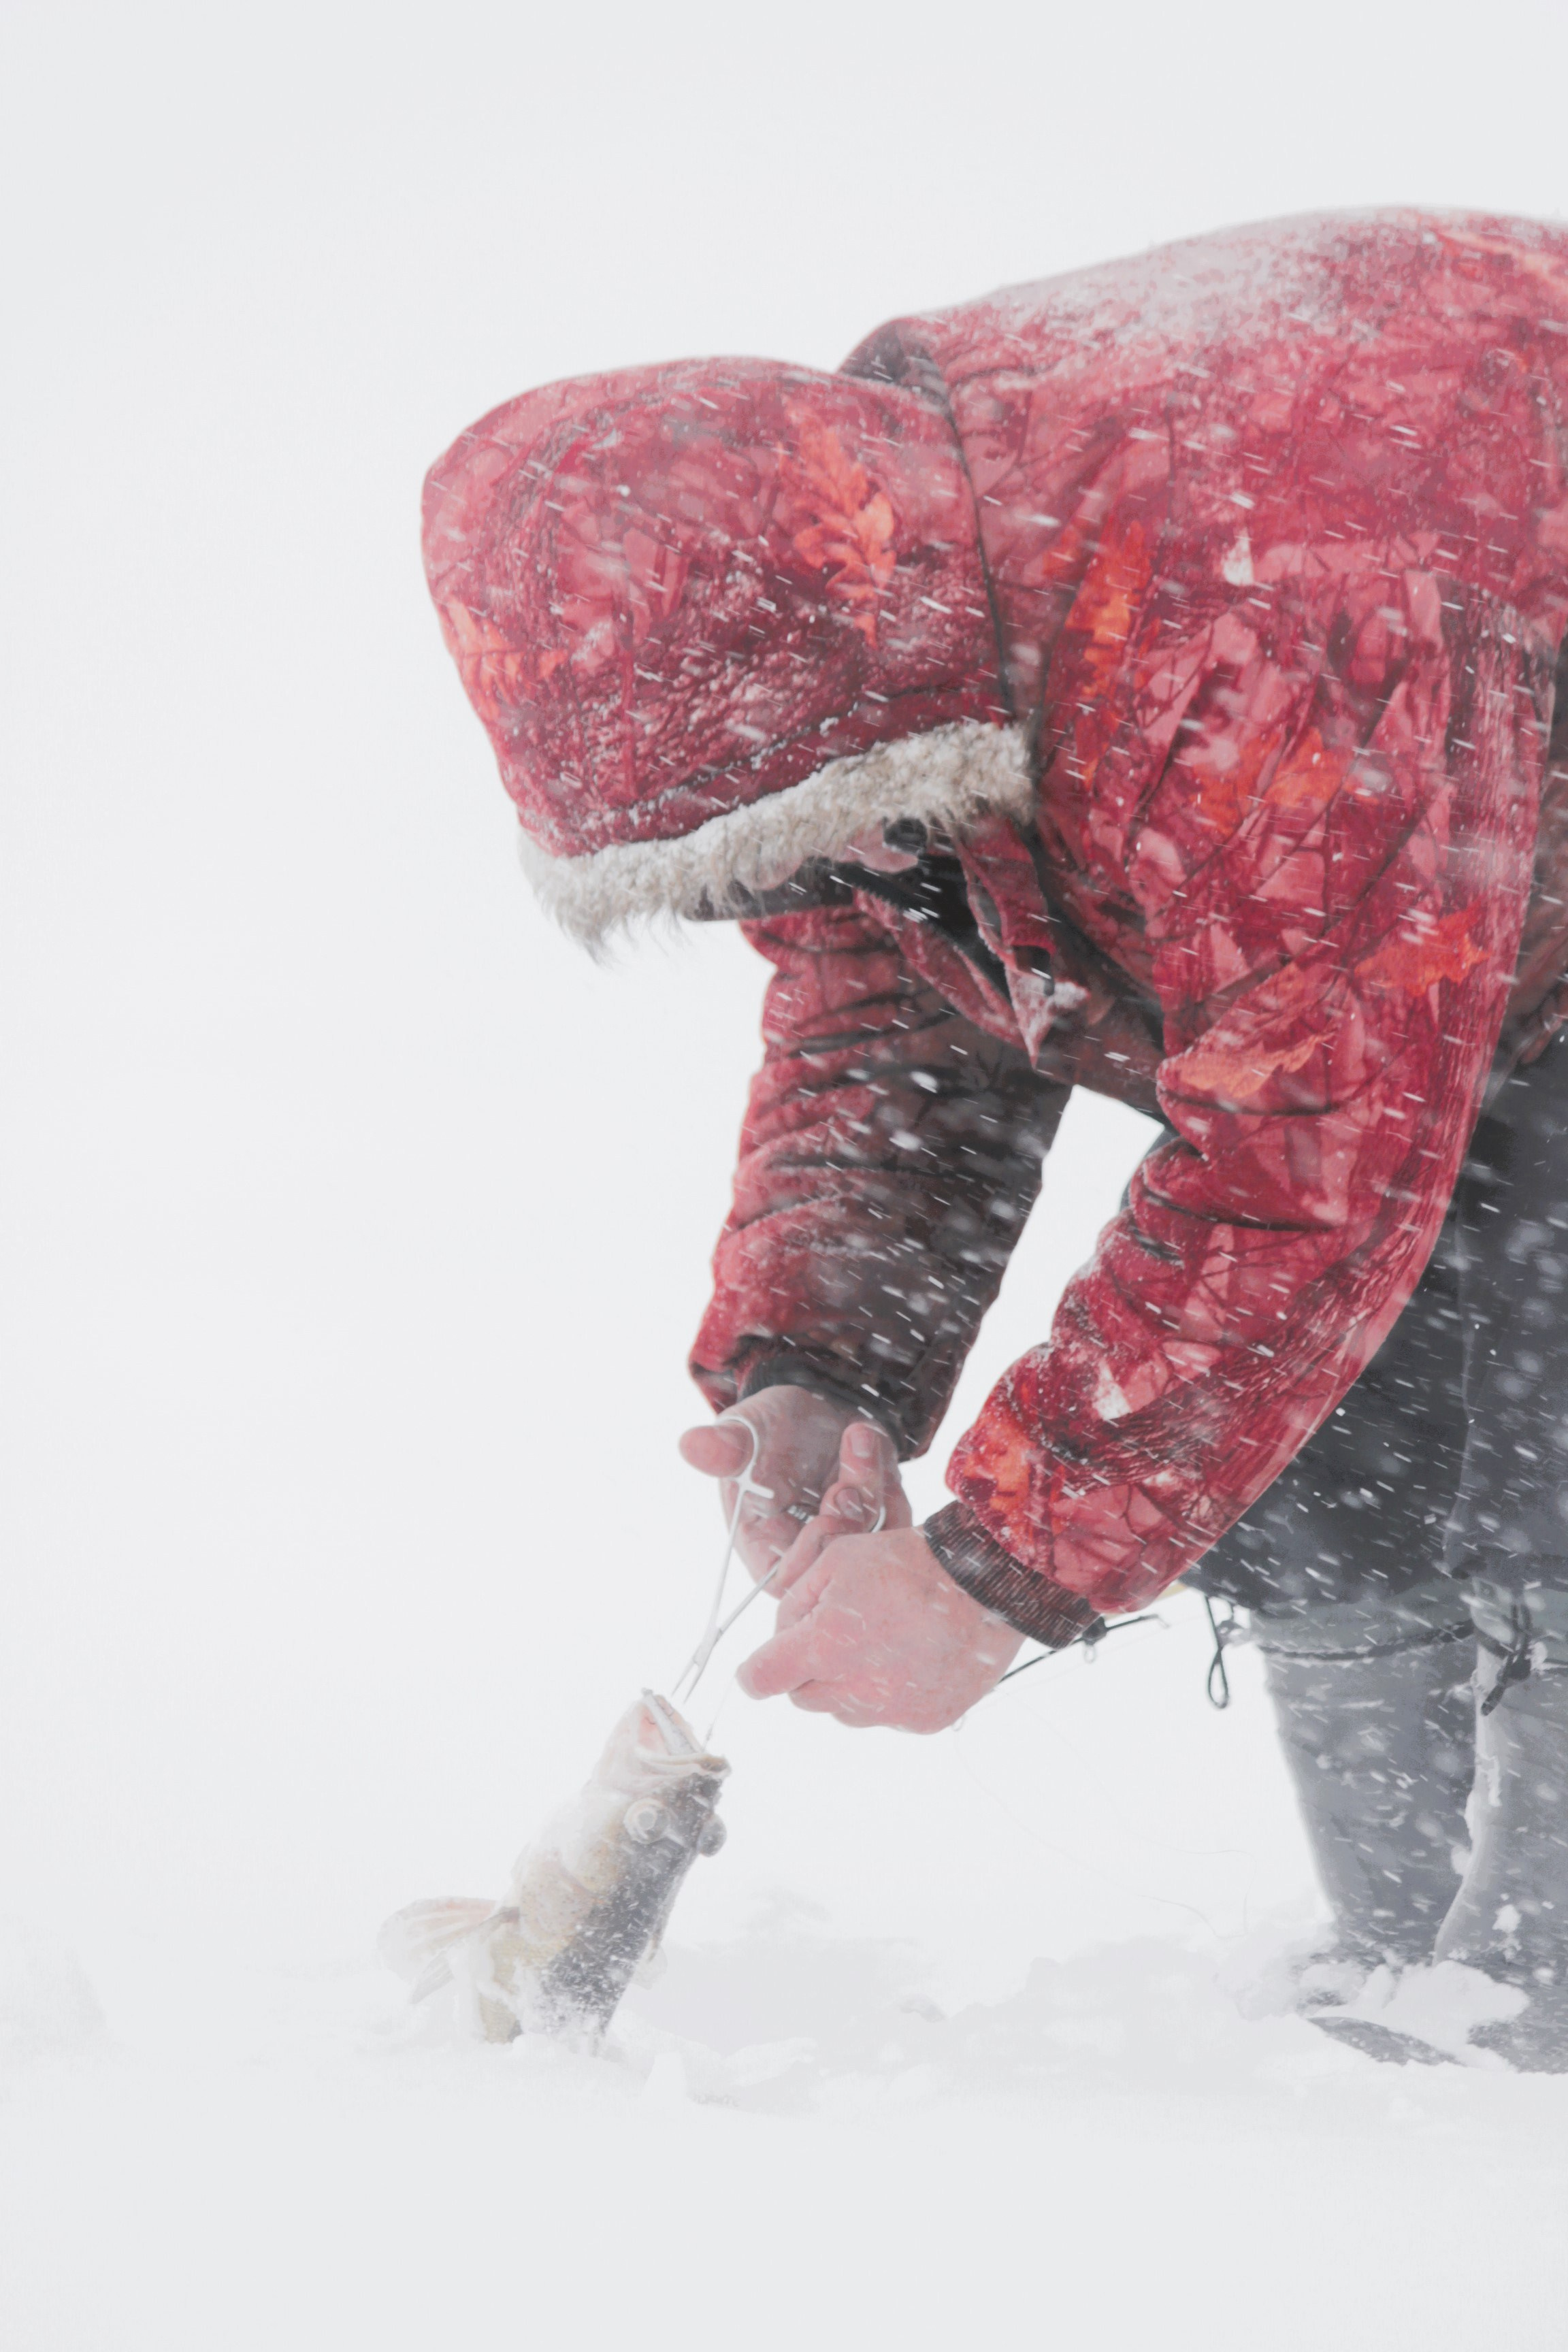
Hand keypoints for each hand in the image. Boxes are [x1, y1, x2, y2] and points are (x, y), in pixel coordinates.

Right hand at [678, 1386, 902, 1580]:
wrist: (812, 1405)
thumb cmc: (769, 1426)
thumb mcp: (747, 1431)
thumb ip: (726, 1446)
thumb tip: (691, 1444)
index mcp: (764, 1549)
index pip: (793, 1581)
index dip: (816, 1550)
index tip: (828, 1501)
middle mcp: (806, 1555)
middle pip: (840, 1566)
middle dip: (851, 1513)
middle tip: (847, 1465)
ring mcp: (846, 1543)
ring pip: (874, 1542)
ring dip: (871, 1485)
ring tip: (856, 1437)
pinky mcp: (877, 1525)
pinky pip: (897, 1520)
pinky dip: (888, 1480)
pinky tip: (868, 1443)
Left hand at [737, 1521, 1022, 1732]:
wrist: (984, 1583)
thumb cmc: (909, 1563)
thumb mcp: (837, 1558)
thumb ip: (795, 1599)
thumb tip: (782, 1633)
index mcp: (824, 1644)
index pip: (760, 1679)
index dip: (756, 1670)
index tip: (764, 1663)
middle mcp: (854, 1688)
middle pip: (802, 1696)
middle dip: (807, 1669)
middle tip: (836, 1634)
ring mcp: (891, 1710)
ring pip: (844, 1710)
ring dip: (847, 1684)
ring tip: (880, 1642)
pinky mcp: (924, 1721)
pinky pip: (888, 1716)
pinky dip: (889, 1693)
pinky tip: (910, 1657)